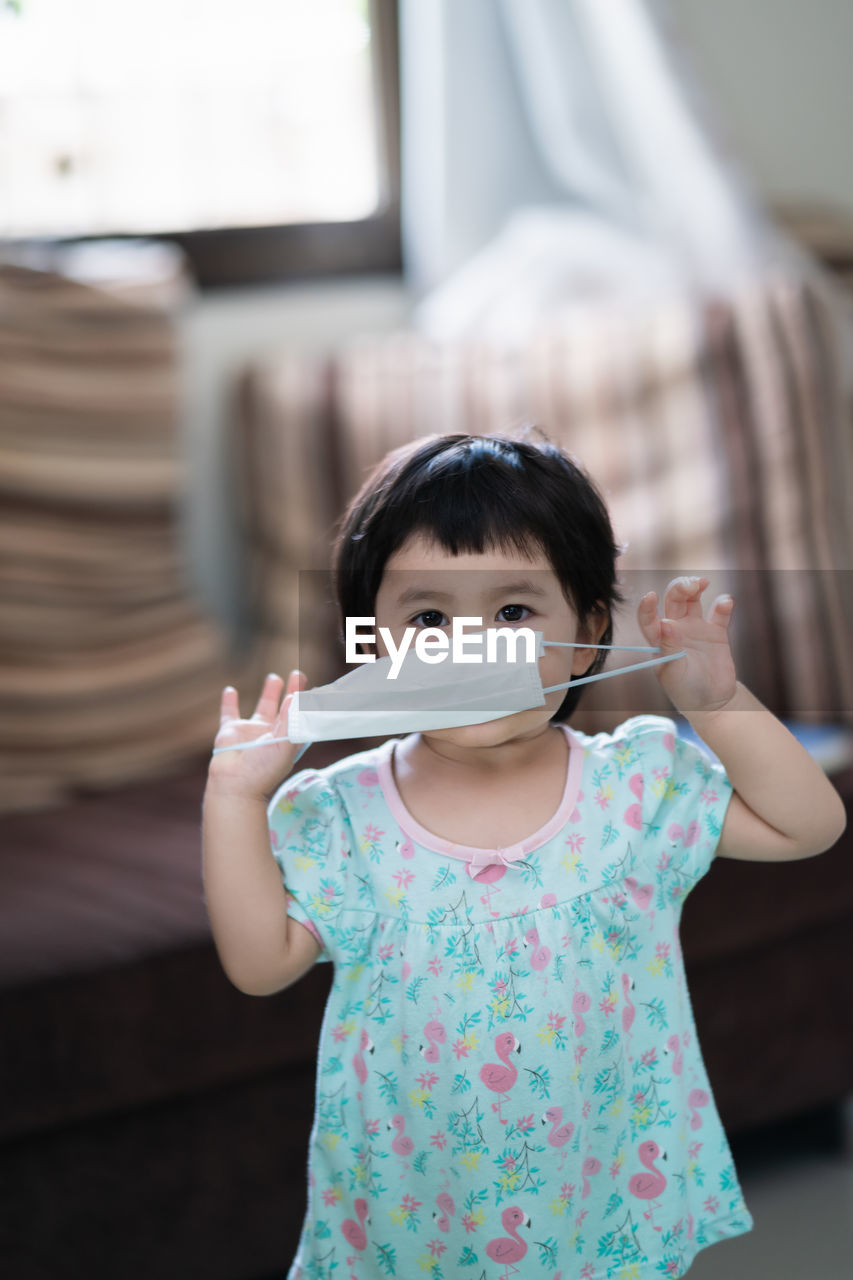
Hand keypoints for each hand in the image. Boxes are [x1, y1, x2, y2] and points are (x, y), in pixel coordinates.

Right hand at [206, 670, 308, 800]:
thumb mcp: (283, 745)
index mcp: (287, 740)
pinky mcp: (231, 731)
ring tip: (274, 678)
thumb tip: (295, 697)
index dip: (308, 704)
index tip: (316, 689)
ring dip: (269, 693)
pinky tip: (231, 690)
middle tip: (299, 674)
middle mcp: (271, 734)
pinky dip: (229, 702)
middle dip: (292, 691)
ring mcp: (251, 732)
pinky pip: (229, 713)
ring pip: (262, 707)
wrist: (235, 784)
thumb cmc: (263, 770)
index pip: (301, 717)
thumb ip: (289, 720)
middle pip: (284, 708)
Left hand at [637, 577, 736, 717]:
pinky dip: (723, 604)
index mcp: (660, 640)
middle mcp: (675, 630)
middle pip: (673, 600)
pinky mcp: (716, 633)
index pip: (648, 618)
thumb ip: (670, 647)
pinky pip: (719, 613)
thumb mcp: (675, 671)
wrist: (713, 702)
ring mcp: (695, 629)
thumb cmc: (686, 690)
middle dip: (679, 588)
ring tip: (702, 584)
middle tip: (691, 586)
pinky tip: (725, 602)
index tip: (650, 596)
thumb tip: (665, 621)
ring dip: (695, 588)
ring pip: (692, 600)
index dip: (647, 606)